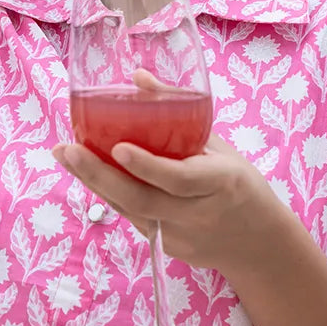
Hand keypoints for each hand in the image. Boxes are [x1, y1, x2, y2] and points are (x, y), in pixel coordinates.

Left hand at [52, 129, 283, 275]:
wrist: (261, 245)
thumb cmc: (241, 185)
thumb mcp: (222, 147)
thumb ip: (182, 113)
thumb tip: (138, 77)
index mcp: (221, 182)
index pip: (179, 179)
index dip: (147, 165)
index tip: (117, 147)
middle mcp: (198, 213)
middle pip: (142, 199)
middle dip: (99, 175)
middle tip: (68, 150)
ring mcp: (180, 236)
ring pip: (129, 210)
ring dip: (93, 183)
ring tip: (66, 155)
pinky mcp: (167, 248)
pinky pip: (133, 217)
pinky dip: (109, 193)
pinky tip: (88, 172)